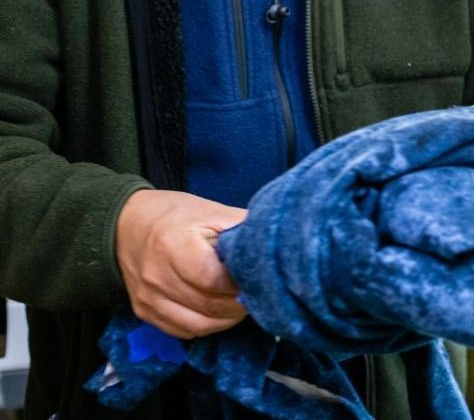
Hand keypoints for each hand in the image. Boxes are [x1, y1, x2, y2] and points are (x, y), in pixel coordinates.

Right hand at [115, 190, 248, 339]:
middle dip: (240, 304)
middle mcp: (157, 276)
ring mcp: (148, 298)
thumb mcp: (211, 211)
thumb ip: (241, 228)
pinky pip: (183, 331)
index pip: (213, 279)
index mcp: (174, 245)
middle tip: (258, 294)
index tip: (257, 277)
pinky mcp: (144, 312)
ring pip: (198, 325)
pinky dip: (207, 326)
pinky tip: (221, 312)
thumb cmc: (176, 215)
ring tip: (243, 305)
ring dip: (227, 320)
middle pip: (209, 305)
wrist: (125, 226)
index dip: (240, 282)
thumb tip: (278, 241)